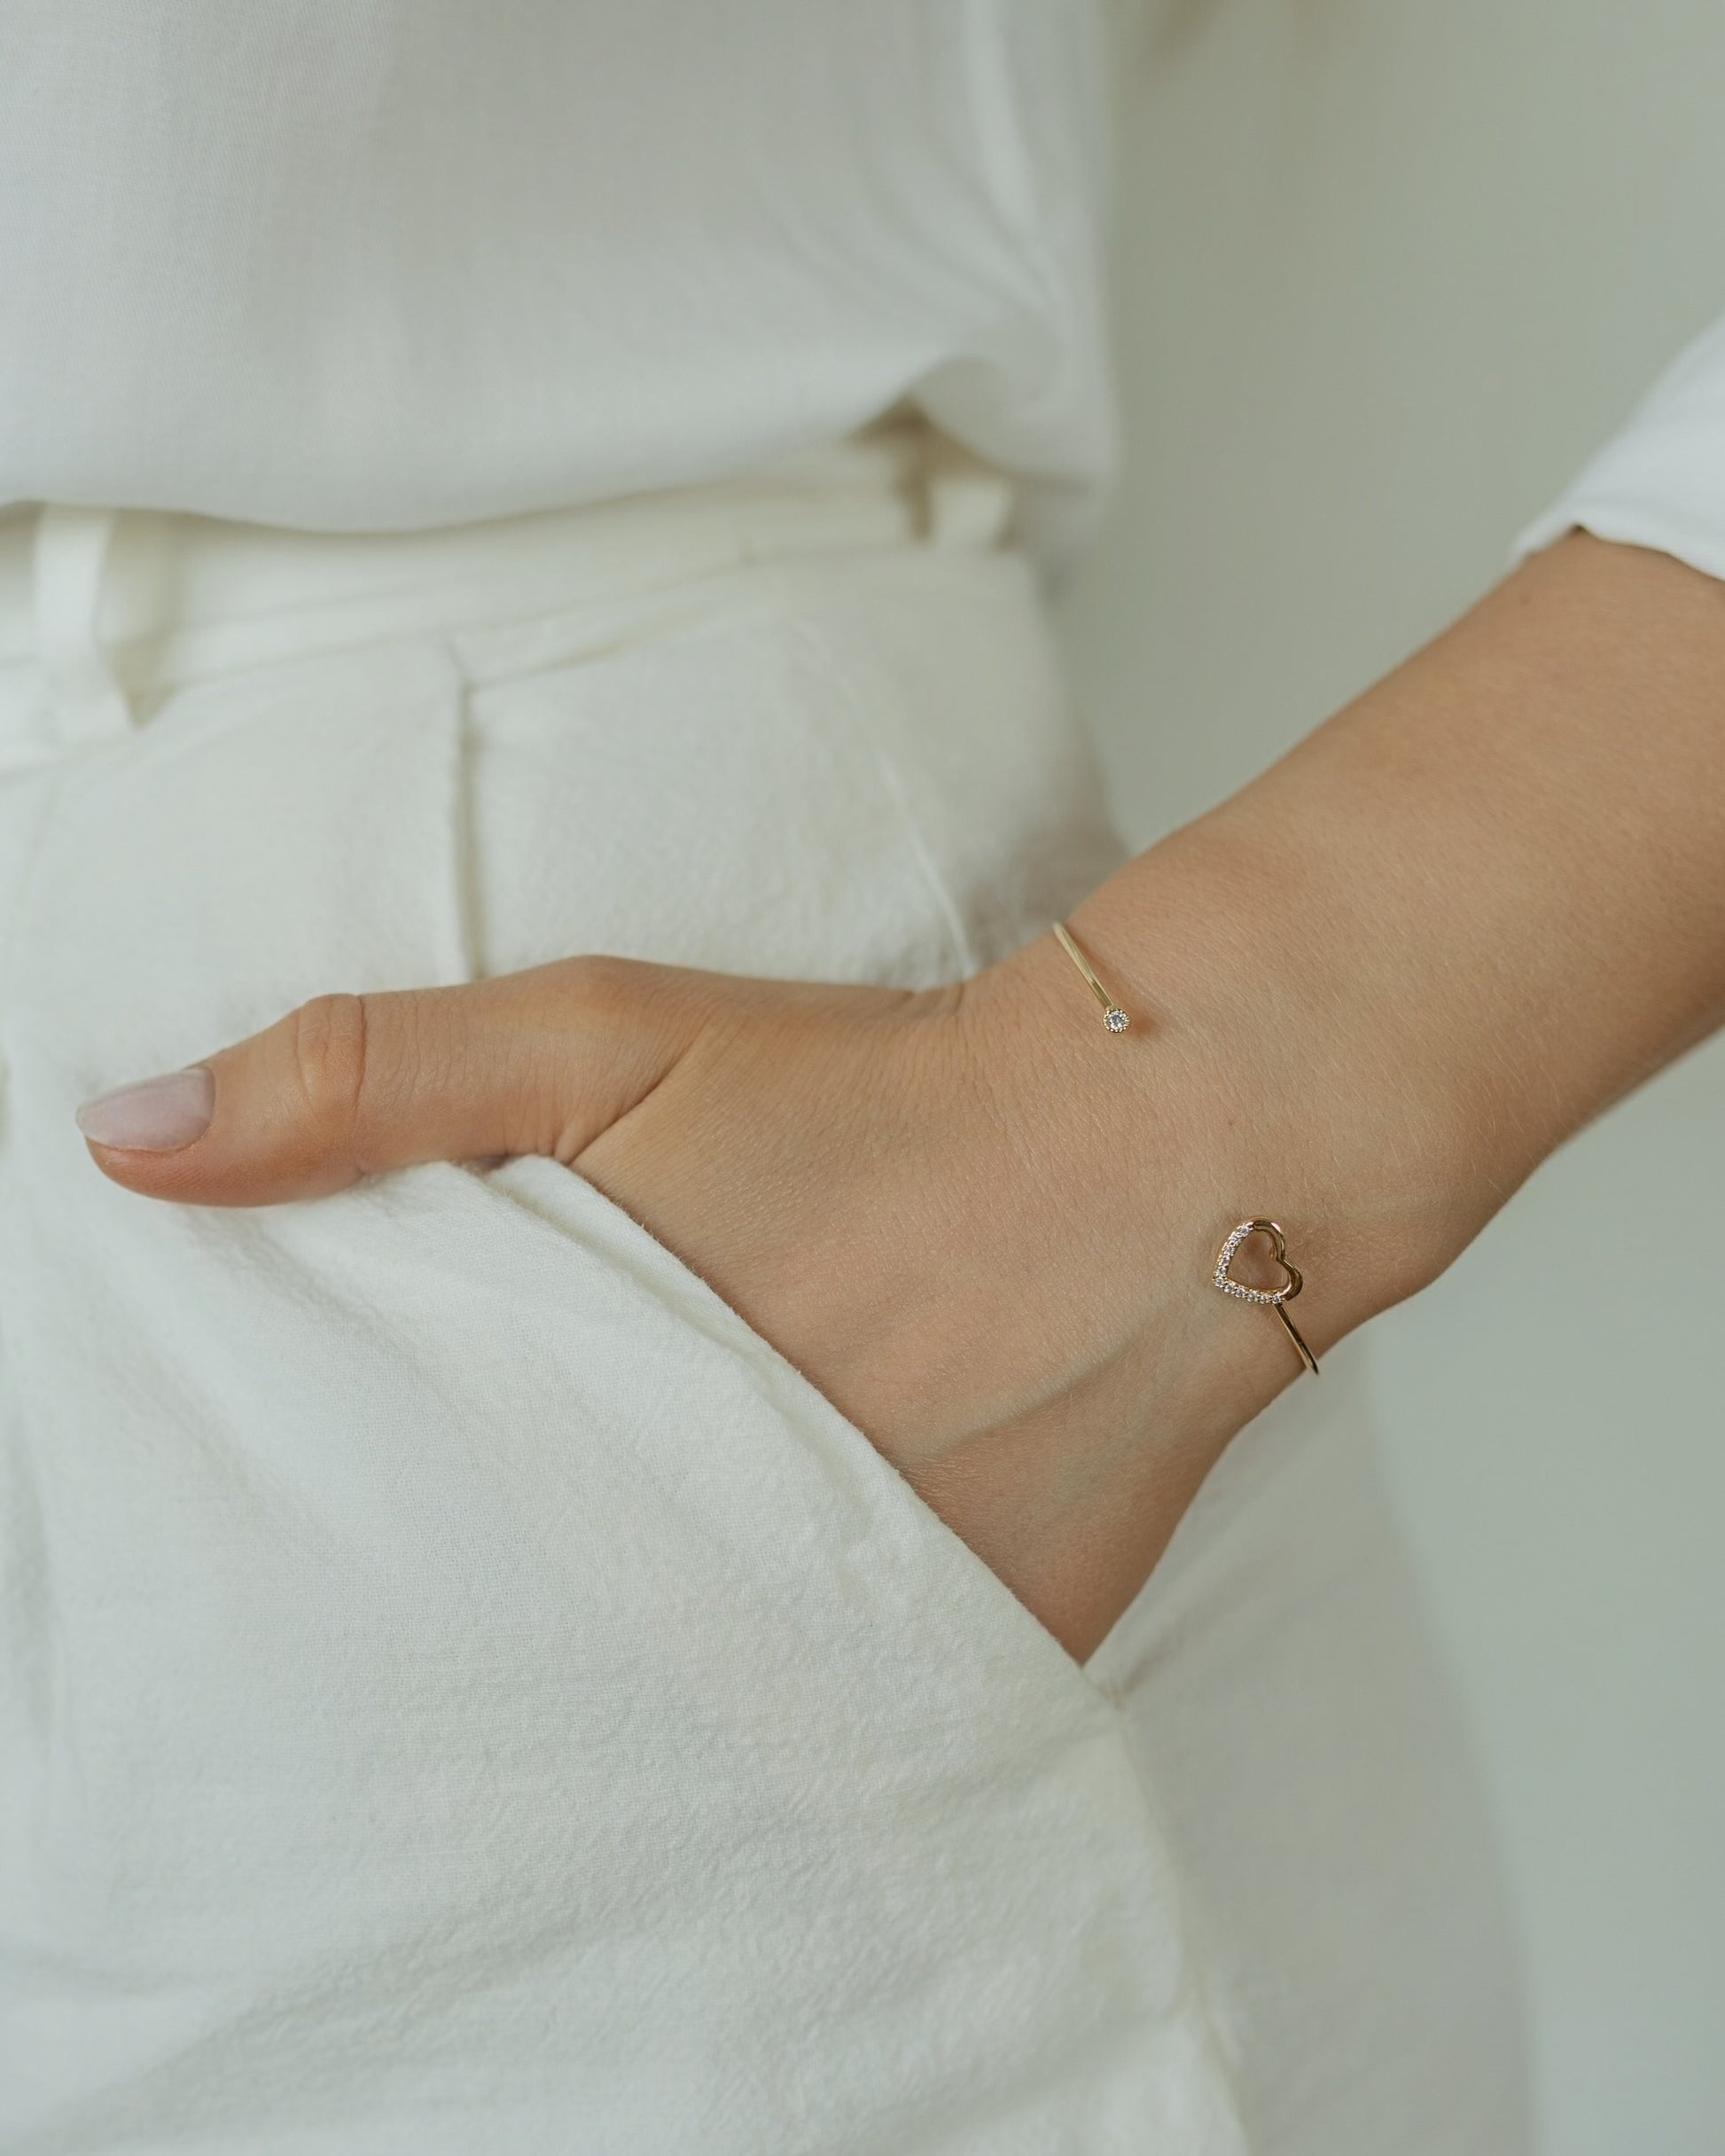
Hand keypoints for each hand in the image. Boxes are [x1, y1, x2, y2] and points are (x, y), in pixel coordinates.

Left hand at [73, 931, 1346, 1658]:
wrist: (1166, 1139)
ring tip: (646, 1577)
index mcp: (619, 1443)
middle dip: (526, 1608)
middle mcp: (733, 1575)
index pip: (439, 1566)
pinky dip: (820, 1662)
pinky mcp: (993, 1657)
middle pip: (572, 1642)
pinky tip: (796, 1591)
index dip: (395, 1547)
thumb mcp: (600, 1043)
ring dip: (670, 1647)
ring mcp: (870, 1635)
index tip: (366, 1530)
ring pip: (717, 1685)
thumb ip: (366, 1083)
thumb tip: (126, 1143)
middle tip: (519, 1545)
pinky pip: (864, 1699)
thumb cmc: (882, 1089)